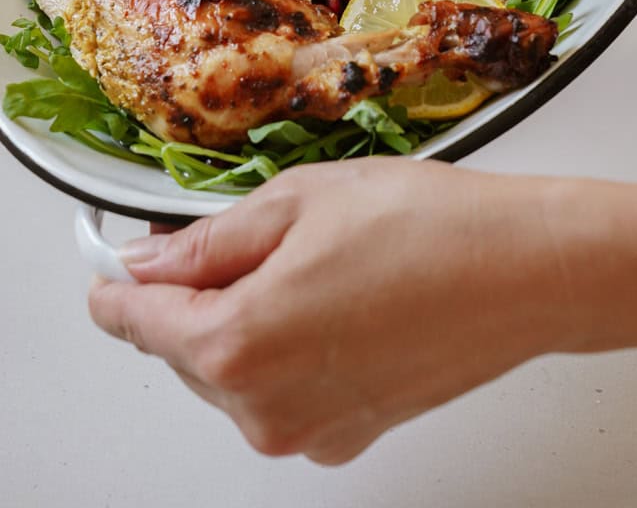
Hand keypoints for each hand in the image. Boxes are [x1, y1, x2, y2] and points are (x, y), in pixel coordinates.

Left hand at [88, 159, 578, 463]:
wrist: (527, 271)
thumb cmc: (429, 227)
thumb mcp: (299, 201)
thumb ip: (207, 241)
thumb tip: (144, 262)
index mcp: (239, 343)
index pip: (136, 321)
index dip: (118, 281)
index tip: (109, 261)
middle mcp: (265, 408)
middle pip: (184, 348)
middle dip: (198, 292)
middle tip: (252, 232)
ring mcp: (307, 431)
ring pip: (233, 371)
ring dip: (247, 320)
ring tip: (315, 262)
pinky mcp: (346, 435)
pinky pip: (282, 392)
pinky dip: (289, 349)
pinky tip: (339, 300)